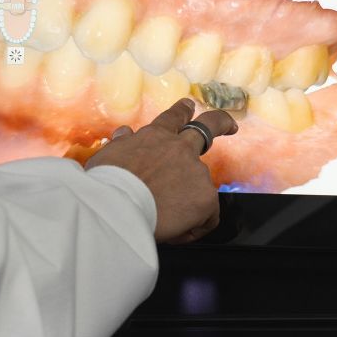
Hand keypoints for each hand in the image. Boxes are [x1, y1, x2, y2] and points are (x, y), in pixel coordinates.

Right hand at [85, 99, 237, 242]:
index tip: (188, 105)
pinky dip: (193, 226)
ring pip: (199, 188)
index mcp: (155, 137)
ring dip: (187, 201)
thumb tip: (125, 133)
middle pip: (208, 128)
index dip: (182, 111)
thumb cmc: (106, 184)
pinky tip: (175, 231)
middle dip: (221, 124)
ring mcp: (197, 172)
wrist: (116, 206)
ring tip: (163, 218)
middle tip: (231, 127)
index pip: (173, 118)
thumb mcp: (108, 156)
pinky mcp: (206, 197)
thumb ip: (122, 144)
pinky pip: (206, 217)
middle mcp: (181, 149)